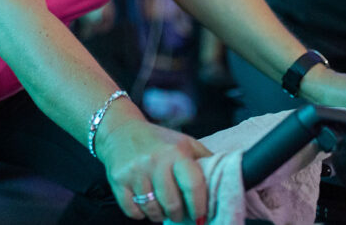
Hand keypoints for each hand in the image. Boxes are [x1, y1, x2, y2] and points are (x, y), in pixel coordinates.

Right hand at [96, 117, 210, 222]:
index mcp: (176, 152)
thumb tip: (227, 180)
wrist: (120, 131)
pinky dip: (141, 214)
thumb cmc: (157, 141)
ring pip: (152, 210)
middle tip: (180, 213)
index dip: (199, 205)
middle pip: (172, 203)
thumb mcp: (185, 143)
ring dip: (160, 215)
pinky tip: (145, 204)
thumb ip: (205, 160)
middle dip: (178, 214)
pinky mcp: (118, 180)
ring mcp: (135, 171)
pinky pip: (133, 211)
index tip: (200, 214)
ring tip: (163, 208)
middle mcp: (155, 161)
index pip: (193, 185)